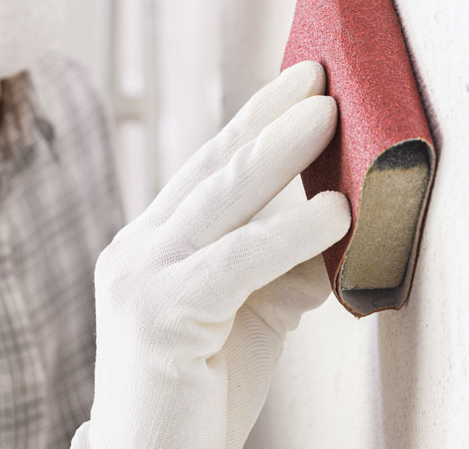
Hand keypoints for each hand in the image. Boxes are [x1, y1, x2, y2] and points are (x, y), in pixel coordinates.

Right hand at [71, 61, 351, 448]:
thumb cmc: (198, 388)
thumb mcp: (247, 313)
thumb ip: (279, 267)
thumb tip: (332, 229)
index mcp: (151, 240)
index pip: (205, 166)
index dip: (253, 121)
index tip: (297, 84)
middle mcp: (136, 248)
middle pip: (211, 168)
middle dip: (268, 119)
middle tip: (315, 80)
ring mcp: (139, 277)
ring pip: (220, 201)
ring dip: (280, 154)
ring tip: (326, 117)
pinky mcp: (158, 314)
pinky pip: (235, 261)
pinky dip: (288, 234)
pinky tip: (331, 213)